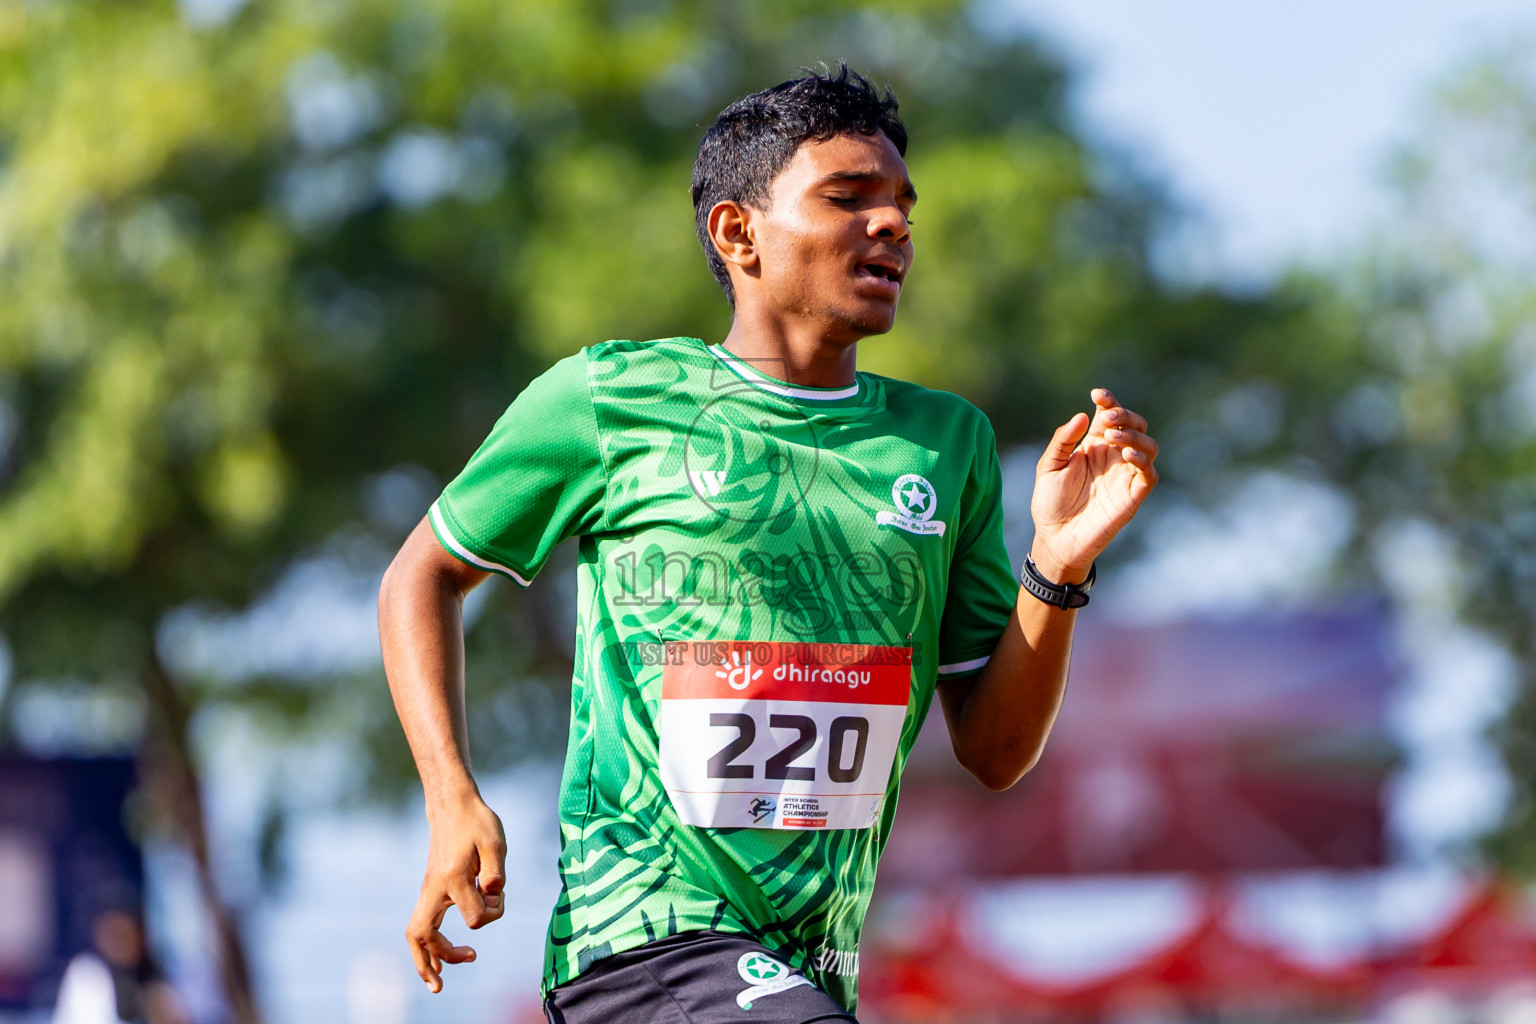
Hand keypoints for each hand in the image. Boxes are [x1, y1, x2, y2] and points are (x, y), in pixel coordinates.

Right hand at [406, 792, 506, 992]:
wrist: (453, 807)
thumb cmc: (477, 823)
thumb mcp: (495, 841)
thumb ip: (496, 871)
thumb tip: (493, 895)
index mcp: (453, 878)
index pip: (475, 916)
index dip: (493, 912)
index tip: (498, 894)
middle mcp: (435, 888)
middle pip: (424, 935)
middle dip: (443, 956)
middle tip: (470, 959)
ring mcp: (429, 891)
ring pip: (416, 934)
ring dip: (427, 961)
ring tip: (438, 984)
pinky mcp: (432, 891)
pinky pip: (421, 926)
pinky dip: (426, 948)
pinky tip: (436, 964)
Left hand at [1030, 388, 1158, 582]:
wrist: (1054, 538)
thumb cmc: (1050, 503)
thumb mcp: (1048, 466)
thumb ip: (1063, 441)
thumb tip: (1082, 416)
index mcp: (1093, 445)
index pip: (1109, 415)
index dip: (1109, 401)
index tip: (1097, 395)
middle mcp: (1113, 457)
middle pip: (1135, 425)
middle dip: (1125, 416)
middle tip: (1106, 420)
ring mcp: (1125, 476)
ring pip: (1149, 446)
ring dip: (1135, 436)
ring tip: (1113, 437)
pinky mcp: (1133, 496)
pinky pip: (1149, 475)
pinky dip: (1143, 461)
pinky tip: (1127, 455)